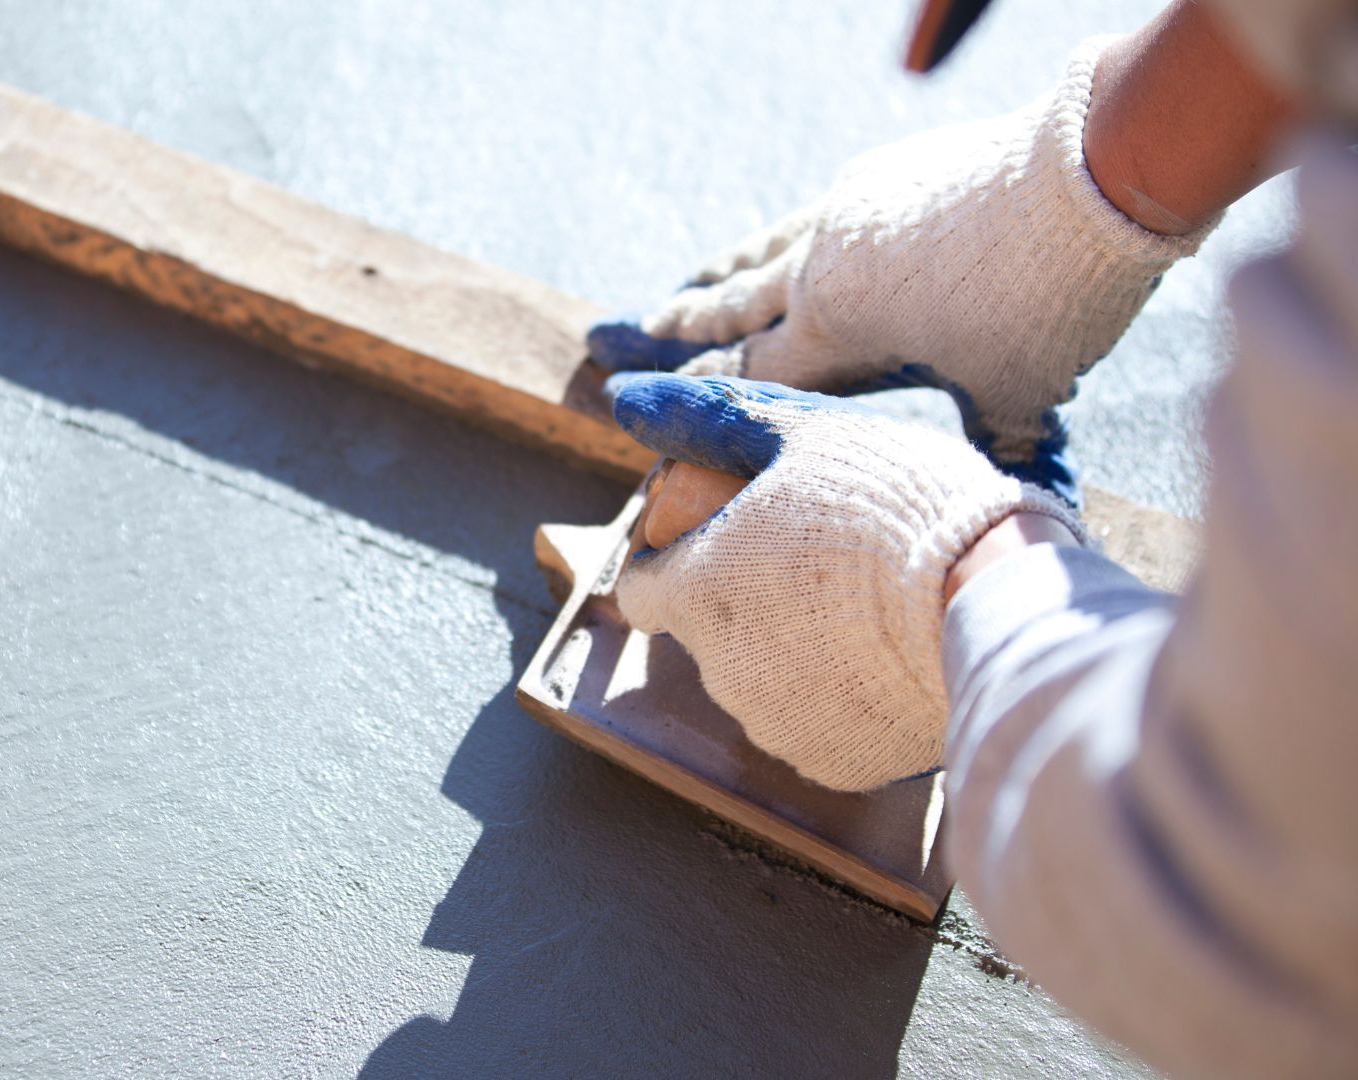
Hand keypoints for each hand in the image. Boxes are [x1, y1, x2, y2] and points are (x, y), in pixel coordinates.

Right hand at [587, 38, 1207, 504]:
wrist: (1092, 173)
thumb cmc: (1047, 299)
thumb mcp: (1017, 389)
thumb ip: (997, 435)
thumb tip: (1019, 488)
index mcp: (836, 324)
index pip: (747, 371)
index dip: (692, 397)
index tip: (637, 412)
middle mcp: (823, 265)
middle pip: (730, 305)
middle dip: (668, 330)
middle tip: (605, 341)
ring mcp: (848, 210)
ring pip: (761, 252)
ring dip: (715, 278)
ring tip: (672, 295)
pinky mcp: (884, 175)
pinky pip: (809, 218)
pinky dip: (781, 241)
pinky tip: (781, 245)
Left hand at [610, 372, 1083, 790]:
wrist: (994, 600)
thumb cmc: (893, 505)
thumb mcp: (801, 433)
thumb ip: (706, 418)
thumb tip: (626, 397)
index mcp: (697, 588)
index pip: (642, 588)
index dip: (675, 559)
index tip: (723, 537)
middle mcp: (720, 668)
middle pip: (709, 632)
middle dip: (746, 600)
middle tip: (819, 561)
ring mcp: (776, 724)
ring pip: (763, 682)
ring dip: (794, 650)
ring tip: (867, 609)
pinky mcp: (834, 764)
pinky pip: (822, 727)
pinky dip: (844, 700)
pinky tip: (891, 661)